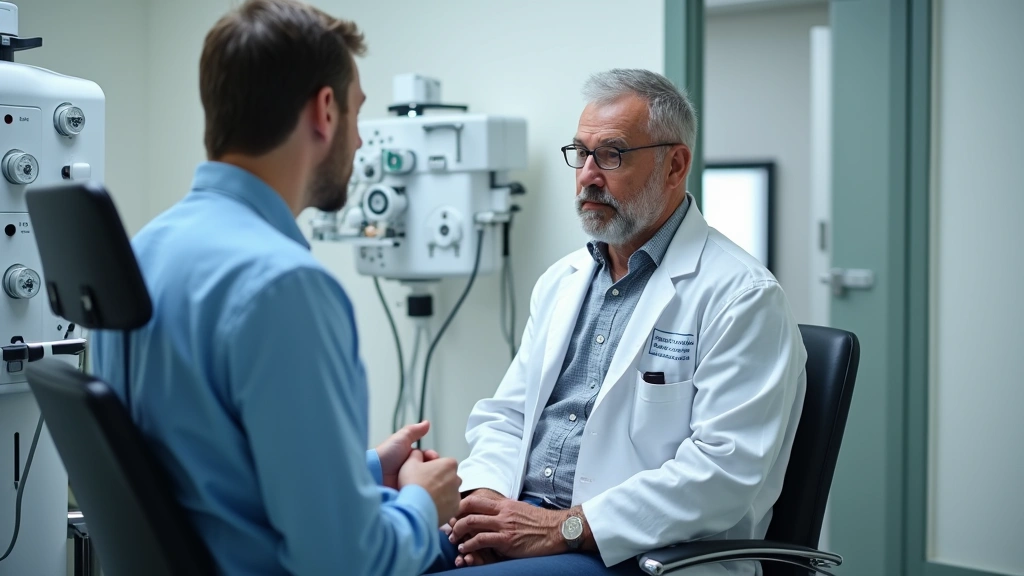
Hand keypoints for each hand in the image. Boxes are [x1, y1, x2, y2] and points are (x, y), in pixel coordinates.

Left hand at [375, 421, 435, 489]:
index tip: (434, 458)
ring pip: (427, 482)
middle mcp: (410, 471)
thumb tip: (426, 423)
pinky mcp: (408, 494)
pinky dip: (424, 490)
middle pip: (429, 470)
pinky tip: (426, 488)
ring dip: (429, 480)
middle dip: (433, 469)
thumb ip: (414, 431)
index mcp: (409, 459)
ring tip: (429, 479)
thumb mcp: (400, 439)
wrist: (374, 475)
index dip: (433, 458)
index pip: (428, 459)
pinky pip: (420, 493)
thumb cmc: (385, 456)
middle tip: (433, 469)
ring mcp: (409, 483)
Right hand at [397, 450, 460, 524]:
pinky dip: (441, 505)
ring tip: (426, 497)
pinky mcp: (454, 509)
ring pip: (449, 491)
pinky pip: (449, 505)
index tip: (423, 473)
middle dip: (438, 480)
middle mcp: (457, 478)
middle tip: (423, 485)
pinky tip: (430, 506)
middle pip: (448, 477)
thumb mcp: (409, 462)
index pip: (444, 462)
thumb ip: (416, 454)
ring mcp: (457, 495)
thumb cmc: (413, 484)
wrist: (414, 509)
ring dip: (440, 493)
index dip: (433, 467)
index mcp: (449, 464)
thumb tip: (418, 453)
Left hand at [449, 495, 565, 558]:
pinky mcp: (507, 540)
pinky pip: (481, 540)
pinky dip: (469, 545)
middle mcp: (502, 512)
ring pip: (471, 523)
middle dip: (454, 519)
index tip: (453, 515)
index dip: (459, 506)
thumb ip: (504, 512)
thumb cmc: (540, 523)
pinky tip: (465, 550)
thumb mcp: (520, 510)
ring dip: (458, 532)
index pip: (475, 500)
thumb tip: (491, 516)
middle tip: (448, 529)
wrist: (557, 530)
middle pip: (469, 509)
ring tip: (454, 541)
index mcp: (504, 504)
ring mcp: (504, 525)